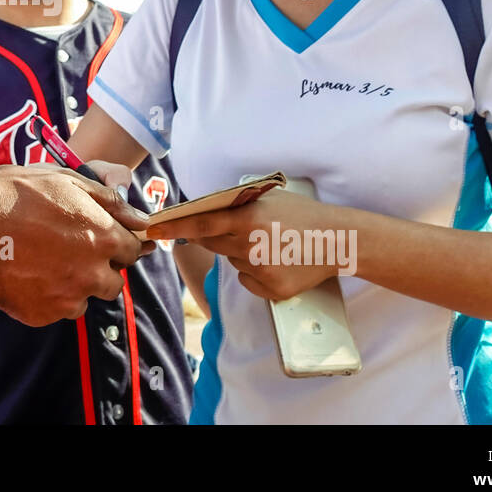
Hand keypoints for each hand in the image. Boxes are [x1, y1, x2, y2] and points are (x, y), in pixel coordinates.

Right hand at [0, 162, 152, 326]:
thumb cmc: (15, 195)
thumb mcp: (66, 181)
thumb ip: (110, 201)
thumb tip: (141, 219)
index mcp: (105, 237)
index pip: (133, 250)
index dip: (120, 241)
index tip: (106, 237)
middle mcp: (94, 272)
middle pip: (113, 279)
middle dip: (100, 266)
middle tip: (70, 249)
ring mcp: (69, 297)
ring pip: (86, 297)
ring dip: (76, 284)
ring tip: (46, 262)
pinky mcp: (44, 314)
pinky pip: (58, 309)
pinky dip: (50, 296)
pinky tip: (28, 275)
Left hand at [146, 189, 349, 300]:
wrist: (339, 240)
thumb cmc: (303, 215)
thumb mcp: (268, 201)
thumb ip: (236, 207)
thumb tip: (203, 213)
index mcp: (248, 218)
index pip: (201, 222)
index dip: (174, 226)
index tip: (152, 229)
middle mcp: (250, 245)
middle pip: (213, 244)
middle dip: (216, 237)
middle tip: (237, 229)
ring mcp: (261, 270)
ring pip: (233, 262)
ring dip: (242, 253)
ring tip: (272, 243)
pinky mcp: (271, 290)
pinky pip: (248, 281)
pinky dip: (257, 272)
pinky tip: (279, 261)